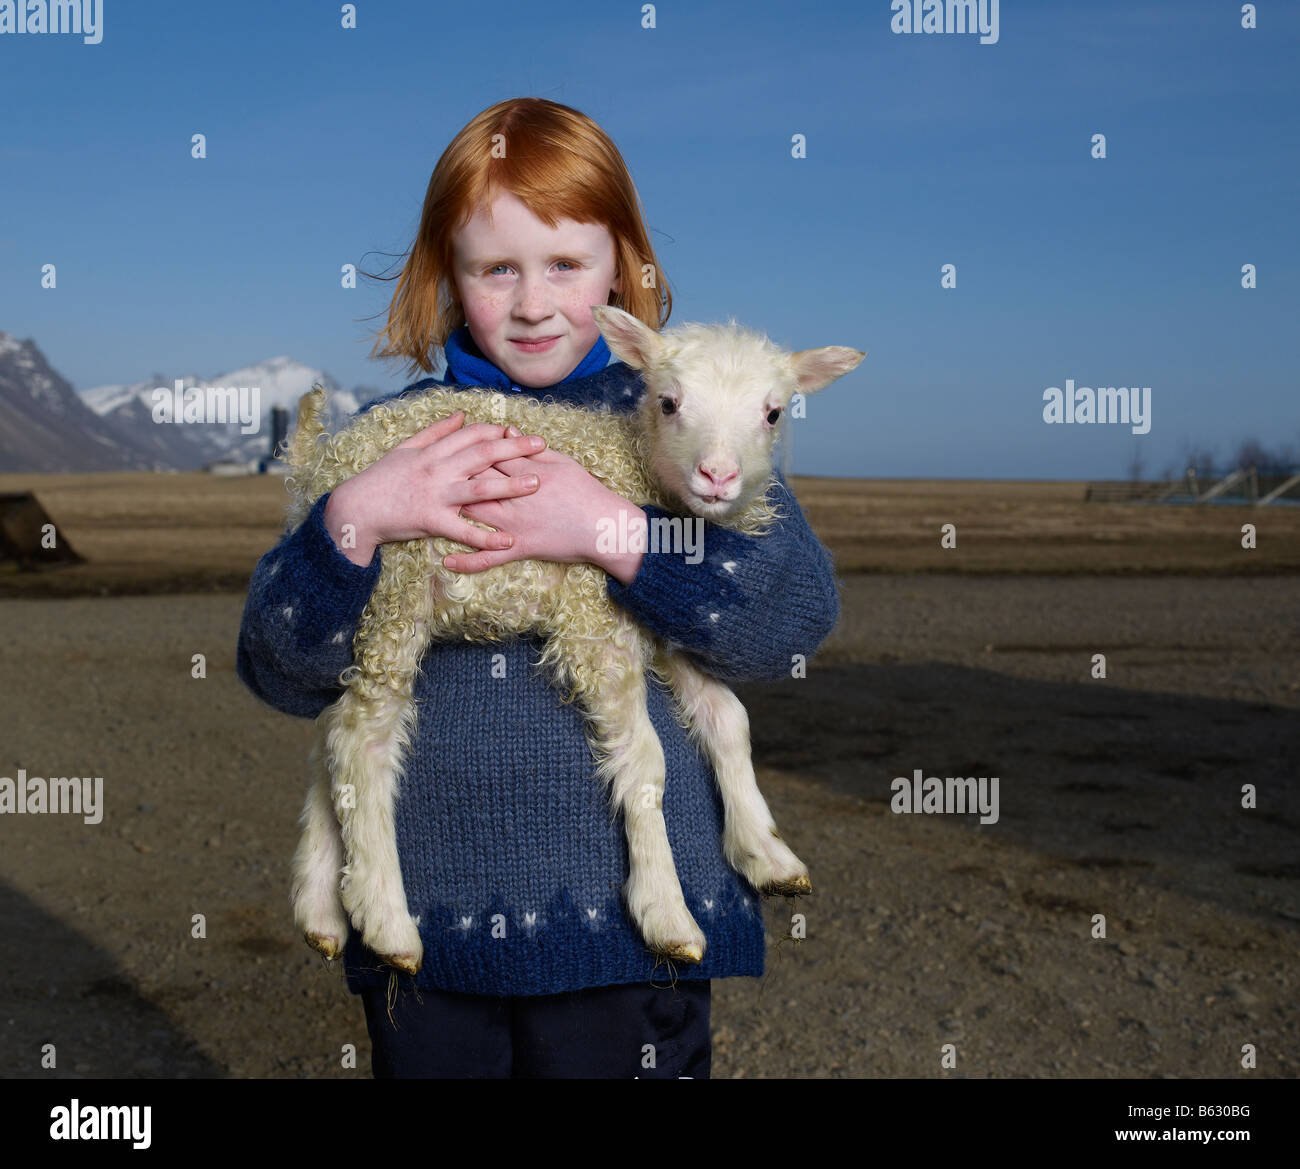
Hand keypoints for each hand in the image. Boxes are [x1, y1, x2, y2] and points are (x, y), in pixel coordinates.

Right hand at [323, 412, 547, 565]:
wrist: (356, 509)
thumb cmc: (381, 479)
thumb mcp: (406, 448)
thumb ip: (436, 432)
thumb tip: (462, 414)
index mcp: (433, 451)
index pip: (471, 434)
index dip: (497, 431)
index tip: (520, 431)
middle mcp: (438, 469)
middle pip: (483, 454)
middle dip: (515, 448)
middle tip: (542, 445)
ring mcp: (436, 495)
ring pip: (480, 487)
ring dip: (511, 485)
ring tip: (537, 484)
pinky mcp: (432, 521)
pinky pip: (465, 531)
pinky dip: (487, 538)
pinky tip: (509, 541)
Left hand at [446, 426, 647, 580]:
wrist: (604, 526)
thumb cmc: (586, 492)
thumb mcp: (562, 462)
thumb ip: (532, 450)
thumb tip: (508, 433)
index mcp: (526, 474)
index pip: (490, 456)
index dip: (468, 449)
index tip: (450, 444)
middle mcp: (515, 499)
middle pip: (475, 483)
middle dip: (451, 476)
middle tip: (428, 471)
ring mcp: (515, 525)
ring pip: (475, 516)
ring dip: (449, 512)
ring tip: (426, 507)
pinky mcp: (520, 548)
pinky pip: (490, 558)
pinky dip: (468, 560)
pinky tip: (446, 560)